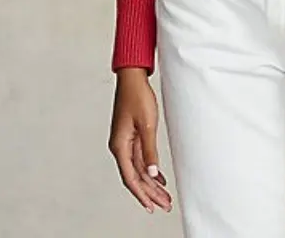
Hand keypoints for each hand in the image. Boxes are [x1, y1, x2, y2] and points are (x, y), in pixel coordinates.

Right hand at [108, 67, 172, 214]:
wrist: (133, 78)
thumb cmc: (137, 96)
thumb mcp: (147, 125)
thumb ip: (149, 151)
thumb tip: (151, 174)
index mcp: (120, 146)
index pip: (130, 178)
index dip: (141, 194)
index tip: (151, 207)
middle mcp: (120, 147)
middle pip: (135, 176)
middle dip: (149, 193)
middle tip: (164, 204)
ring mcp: (125, 141)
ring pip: (138, 169)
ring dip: (151, 183)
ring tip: (164, 196)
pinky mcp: (131, 135)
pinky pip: (140, 158)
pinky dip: (150, 169)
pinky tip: (159, 178)